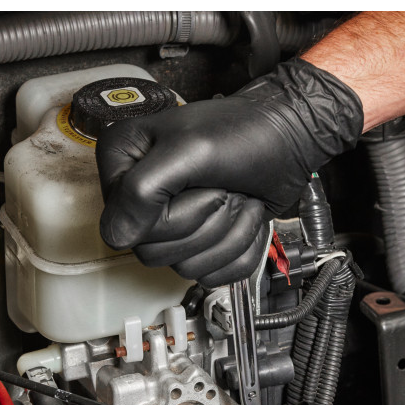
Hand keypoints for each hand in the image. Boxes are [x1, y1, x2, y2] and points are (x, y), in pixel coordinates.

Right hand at [96, 58, 362, 286]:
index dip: (172, 216)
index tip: (200, 183)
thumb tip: (116, 237)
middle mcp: (140, 195)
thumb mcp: (190, 150)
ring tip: (236, 197)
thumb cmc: (246, 131)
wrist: (288, 139)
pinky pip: (213, 273)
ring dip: (227, 234)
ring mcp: (170, 222)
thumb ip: (142, 191)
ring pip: (187, 267)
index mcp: (123, 163)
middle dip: (205, 223)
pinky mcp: (200, 241)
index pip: (124, 228)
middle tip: (223, 188)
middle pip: (154, 254)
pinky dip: (240, 247)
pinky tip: (243, 216)